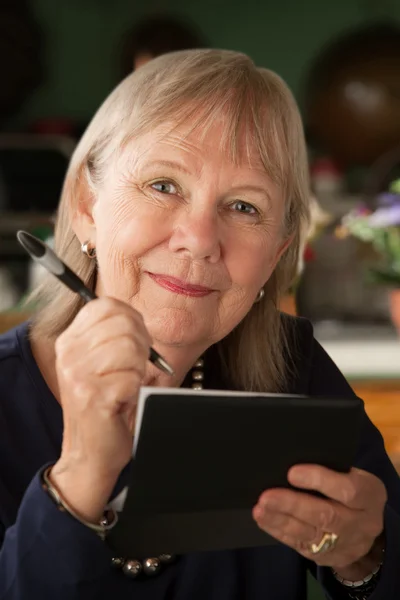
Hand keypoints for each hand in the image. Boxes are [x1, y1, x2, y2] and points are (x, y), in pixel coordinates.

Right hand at [50, 297, 151, 521]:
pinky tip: (124, 399)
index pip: (105, 305)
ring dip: (139, 367)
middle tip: (136, 366)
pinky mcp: (94, 396)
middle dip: (141, 344)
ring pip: (130, 347)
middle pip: (123, 323)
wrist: (90, 454)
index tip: (136, 338)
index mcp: (69, 341)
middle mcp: (69, 354)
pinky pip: (133, 375)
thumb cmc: (102, 407)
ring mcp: (79, 375)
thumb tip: (133, 316)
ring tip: (127, 383)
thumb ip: (109, 336)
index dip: (131, 318)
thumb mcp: (97, 364)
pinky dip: (136, 387)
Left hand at [253, 465, 386, 574]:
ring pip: (309, 533)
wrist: (367, 529)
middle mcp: (360, 523)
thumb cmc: (353, 490)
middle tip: (266, 496)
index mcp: (370, 495)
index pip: (348, 490)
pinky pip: (300, 544)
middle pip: (325, 515)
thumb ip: (333, 469)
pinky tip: (264, 520)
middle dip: (292, 505)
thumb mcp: (355, 476)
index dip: (319, 480)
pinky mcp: (326, 556)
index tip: (292, 472)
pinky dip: (279, 531)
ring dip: (280, 520)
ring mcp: (344, 543)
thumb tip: (294, 457)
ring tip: (260, 509)